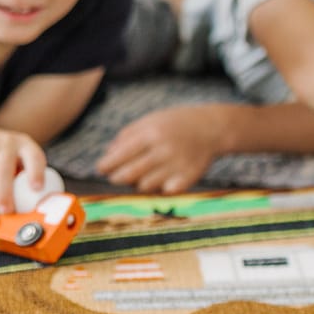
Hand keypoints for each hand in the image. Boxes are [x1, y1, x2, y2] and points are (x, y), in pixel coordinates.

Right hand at [0, 129, 45, 210]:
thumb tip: (33, 207)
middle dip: (5, 195)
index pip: (34, 158)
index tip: (36, 188)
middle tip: (7, 210)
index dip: (36, 173)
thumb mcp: (20, 160)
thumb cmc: (6, 158)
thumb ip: (27, 177)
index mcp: (26, 145)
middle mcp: (7, 143)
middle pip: (4, 172)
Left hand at [96, 105, 225, 192]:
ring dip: (139, 182)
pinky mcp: (188, 178)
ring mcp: (177, 165)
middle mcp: (163, 150)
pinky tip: (163, 179)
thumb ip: (126, 135)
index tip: (101, 169)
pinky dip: (160, 188)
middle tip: (117, 177)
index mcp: (151, 134)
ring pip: (144, 186)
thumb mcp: (150, 120)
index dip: (106, 166)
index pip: (120, 156)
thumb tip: (107, 156)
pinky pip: (164, 192)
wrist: (212, 128)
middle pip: (128, 175)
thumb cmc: (175, 124)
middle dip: (117, 178)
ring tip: (145, 174)